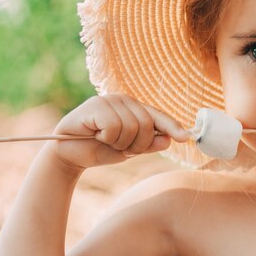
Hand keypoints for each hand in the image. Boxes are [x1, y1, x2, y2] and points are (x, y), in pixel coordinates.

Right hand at [49, 94, 189, 170]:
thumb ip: (148, 144)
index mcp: (134, 108)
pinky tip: (95, 135)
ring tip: (104, 140)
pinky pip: (114, 127)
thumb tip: (169, 140)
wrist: (69, 155)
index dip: (172, 126)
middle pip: (146, 124)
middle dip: (136, 144)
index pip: (158, 115)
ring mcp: (109, 100)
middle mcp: (124, 99)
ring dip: (119, 143)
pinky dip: (106, 138)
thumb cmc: (100, 149)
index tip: (185, 137)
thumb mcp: (129, 149)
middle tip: (118, 146)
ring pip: (131, 127)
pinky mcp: (95, 105)